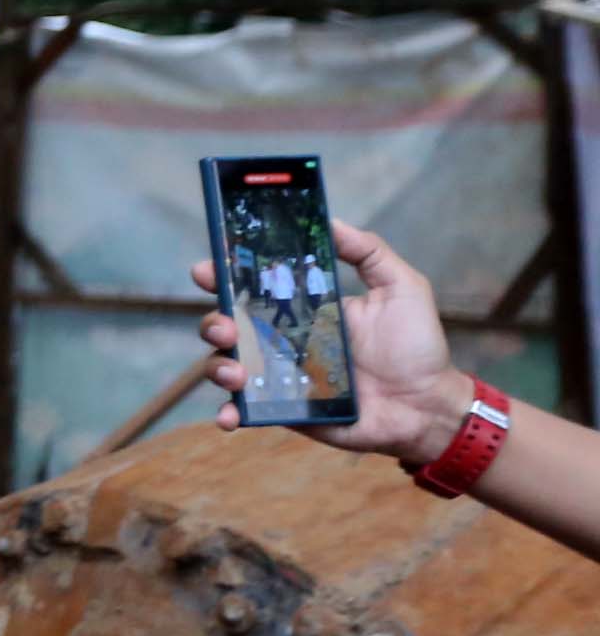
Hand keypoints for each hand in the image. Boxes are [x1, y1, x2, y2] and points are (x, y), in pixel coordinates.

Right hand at [190, 217, 470, 464]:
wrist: (427, 406)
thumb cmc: (416, 347)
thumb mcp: (402, 288)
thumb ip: (370, 252)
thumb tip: (332, 220)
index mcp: (303, 308)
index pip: (252, 287)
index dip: (222, 276)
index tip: (207, 271)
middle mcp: (284, 340)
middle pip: (228, 325)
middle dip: (213, 322)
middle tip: (226, 327)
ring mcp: (281, 376)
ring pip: (227, 365)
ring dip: (218, 366)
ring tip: (236, 372)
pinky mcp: (285, 410)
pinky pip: (245, 411)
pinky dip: (228, 412)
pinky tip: (231, 415)